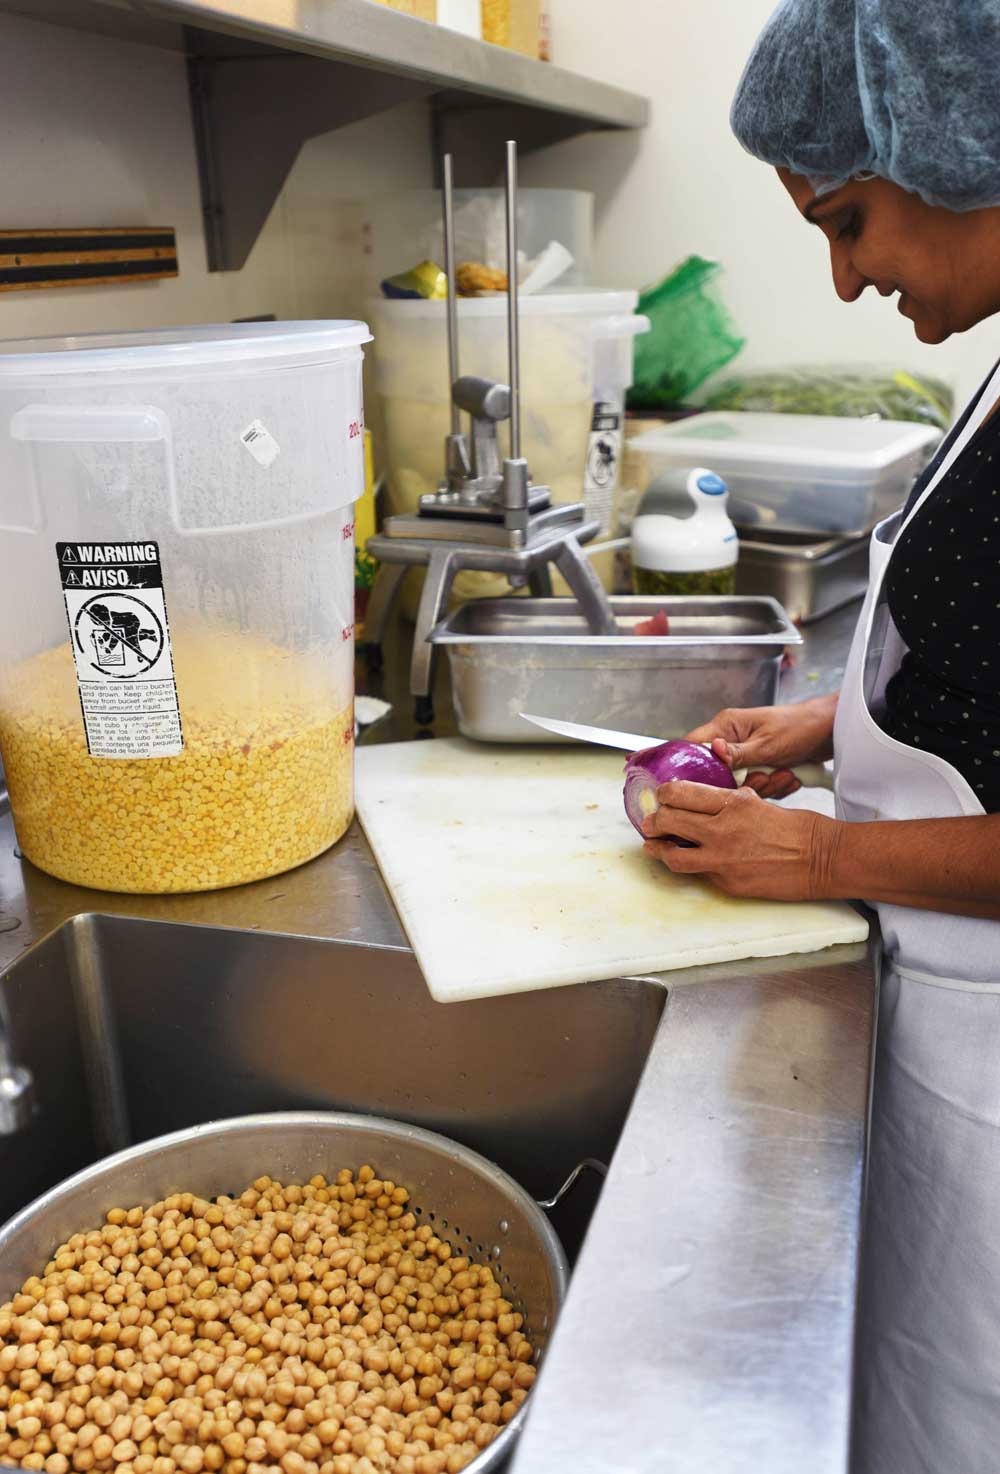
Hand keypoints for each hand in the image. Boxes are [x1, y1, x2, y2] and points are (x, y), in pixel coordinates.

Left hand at [641, 781, 839, 900]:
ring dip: (658, 849)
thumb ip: (731, 802)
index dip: (665, 795)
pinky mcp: (727, 882)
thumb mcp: (760, 802)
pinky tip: (688, 862)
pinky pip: (698, 874)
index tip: (662, 796)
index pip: (680, 794)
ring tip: (654, 845)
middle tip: (651, 821)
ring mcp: (722, 859)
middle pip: (668, 821)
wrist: (822, 859)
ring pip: (672, 855)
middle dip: (654, 820)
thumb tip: (711, 801)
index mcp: (732, 803)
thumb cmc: (798, 829)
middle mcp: (722, 829)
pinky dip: (690, 866)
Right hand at [685, 695, 837, 799]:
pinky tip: (791, 777)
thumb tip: (712, 751)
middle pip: (718, 775)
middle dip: (744, 783)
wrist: (831, 732)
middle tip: (764, 777)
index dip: (690, 766)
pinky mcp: (761, 769)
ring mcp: (746, 757)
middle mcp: (732, 742)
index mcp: (727, 726)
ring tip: (785, 774)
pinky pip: (758, 790)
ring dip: (765, 786)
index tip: (700, 784)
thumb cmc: (800, 727)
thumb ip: (737, 753)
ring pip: (740, 786)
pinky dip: (776, 788)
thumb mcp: (768, 743)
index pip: (693, 746)